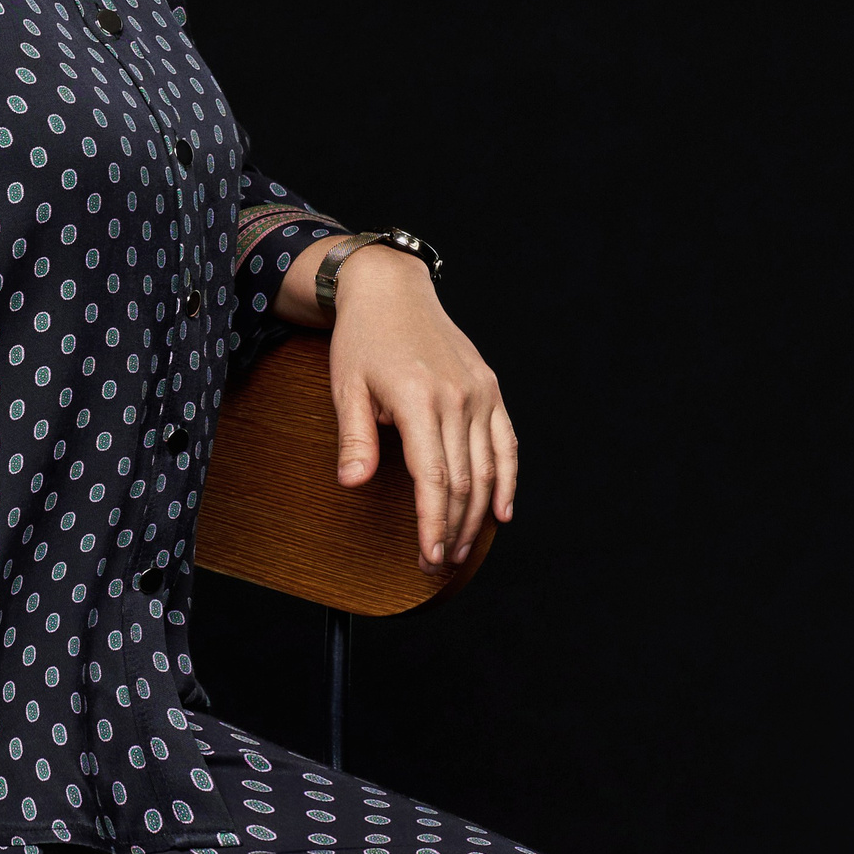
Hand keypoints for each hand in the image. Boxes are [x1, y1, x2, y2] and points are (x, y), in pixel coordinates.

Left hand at [284, 242, 517, 572]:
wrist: (391, 289)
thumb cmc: (362, 339)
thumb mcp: (346, 386)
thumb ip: (354, 438)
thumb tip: (352, 483)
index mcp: (419, 399)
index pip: (434, 478)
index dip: (433, 523)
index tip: (429, 557)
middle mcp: (457, 397)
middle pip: (464, 481)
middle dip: (454, 529)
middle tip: (440, 564)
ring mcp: (479, 392)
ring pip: (488, 468)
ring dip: (478, 515)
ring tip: (462, 548)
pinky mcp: (489, 388)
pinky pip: (506, 442)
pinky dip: (507, 479)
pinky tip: (500, 511)